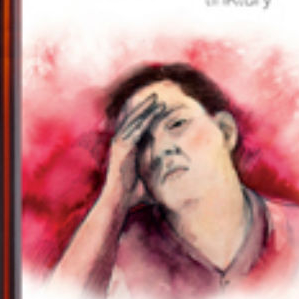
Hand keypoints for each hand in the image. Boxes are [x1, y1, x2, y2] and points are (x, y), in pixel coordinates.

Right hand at [102, 92, 167, 210]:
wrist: (119, 202)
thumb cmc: (135, 194)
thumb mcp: (153, 180)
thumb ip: (164, 177)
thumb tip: (180, 179)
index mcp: (131, 149)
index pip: (142, 128)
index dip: (151, 116)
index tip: (163, 107)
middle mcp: (124, 144)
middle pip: (136, 120)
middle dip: (147, 108)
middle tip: (158, 96)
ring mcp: (120, 145)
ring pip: (133, 122)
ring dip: (144, 110)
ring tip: (154, 100)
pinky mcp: (118, 148)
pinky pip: (130, 131)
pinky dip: (138, 122)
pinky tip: (147, 113)